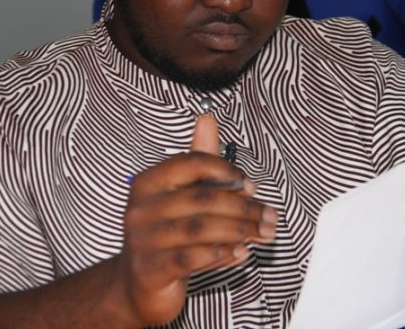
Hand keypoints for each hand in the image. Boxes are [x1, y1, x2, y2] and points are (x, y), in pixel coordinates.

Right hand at [112, 114, 277, 326]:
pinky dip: (223, 254)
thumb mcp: (179, 194)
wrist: (136, 285)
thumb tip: (206, 119)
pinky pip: (194, 258)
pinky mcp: (151, 270)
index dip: (225, 170)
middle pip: (202, 198)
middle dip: (243, 207)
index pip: (190, 163)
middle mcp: (141, 208)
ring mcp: (143, 239)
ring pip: (202, 228)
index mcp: (148, 182)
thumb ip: (197, 158)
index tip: (249, 184)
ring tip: (262, 233)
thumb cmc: (164, 234)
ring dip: (240, 230)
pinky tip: (241, 253)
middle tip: (268, 215)